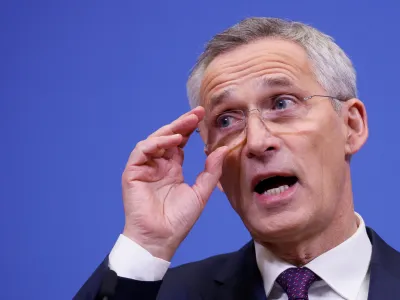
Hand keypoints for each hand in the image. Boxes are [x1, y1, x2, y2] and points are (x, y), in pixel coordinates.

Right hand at [121, 106, 227, 260]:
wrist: (160, 238)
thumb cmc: (179, 220)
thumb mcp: (200, 193)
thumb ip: (211, 171)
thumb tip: (223, 149)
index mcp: (172, 168)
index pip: (180, 142)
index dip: (190, 129)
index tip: (203, 116)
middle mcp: (158, 165)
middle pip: (168, 137)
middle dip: (181, 123)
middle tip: (196, 113)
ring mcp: (145, 168)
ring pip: (154, 140)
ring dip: (169, 131)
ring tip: (186, 126)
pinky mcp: (133, 172)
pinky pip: (141, 151)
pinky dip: (155, 143)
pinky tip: (172, 141)